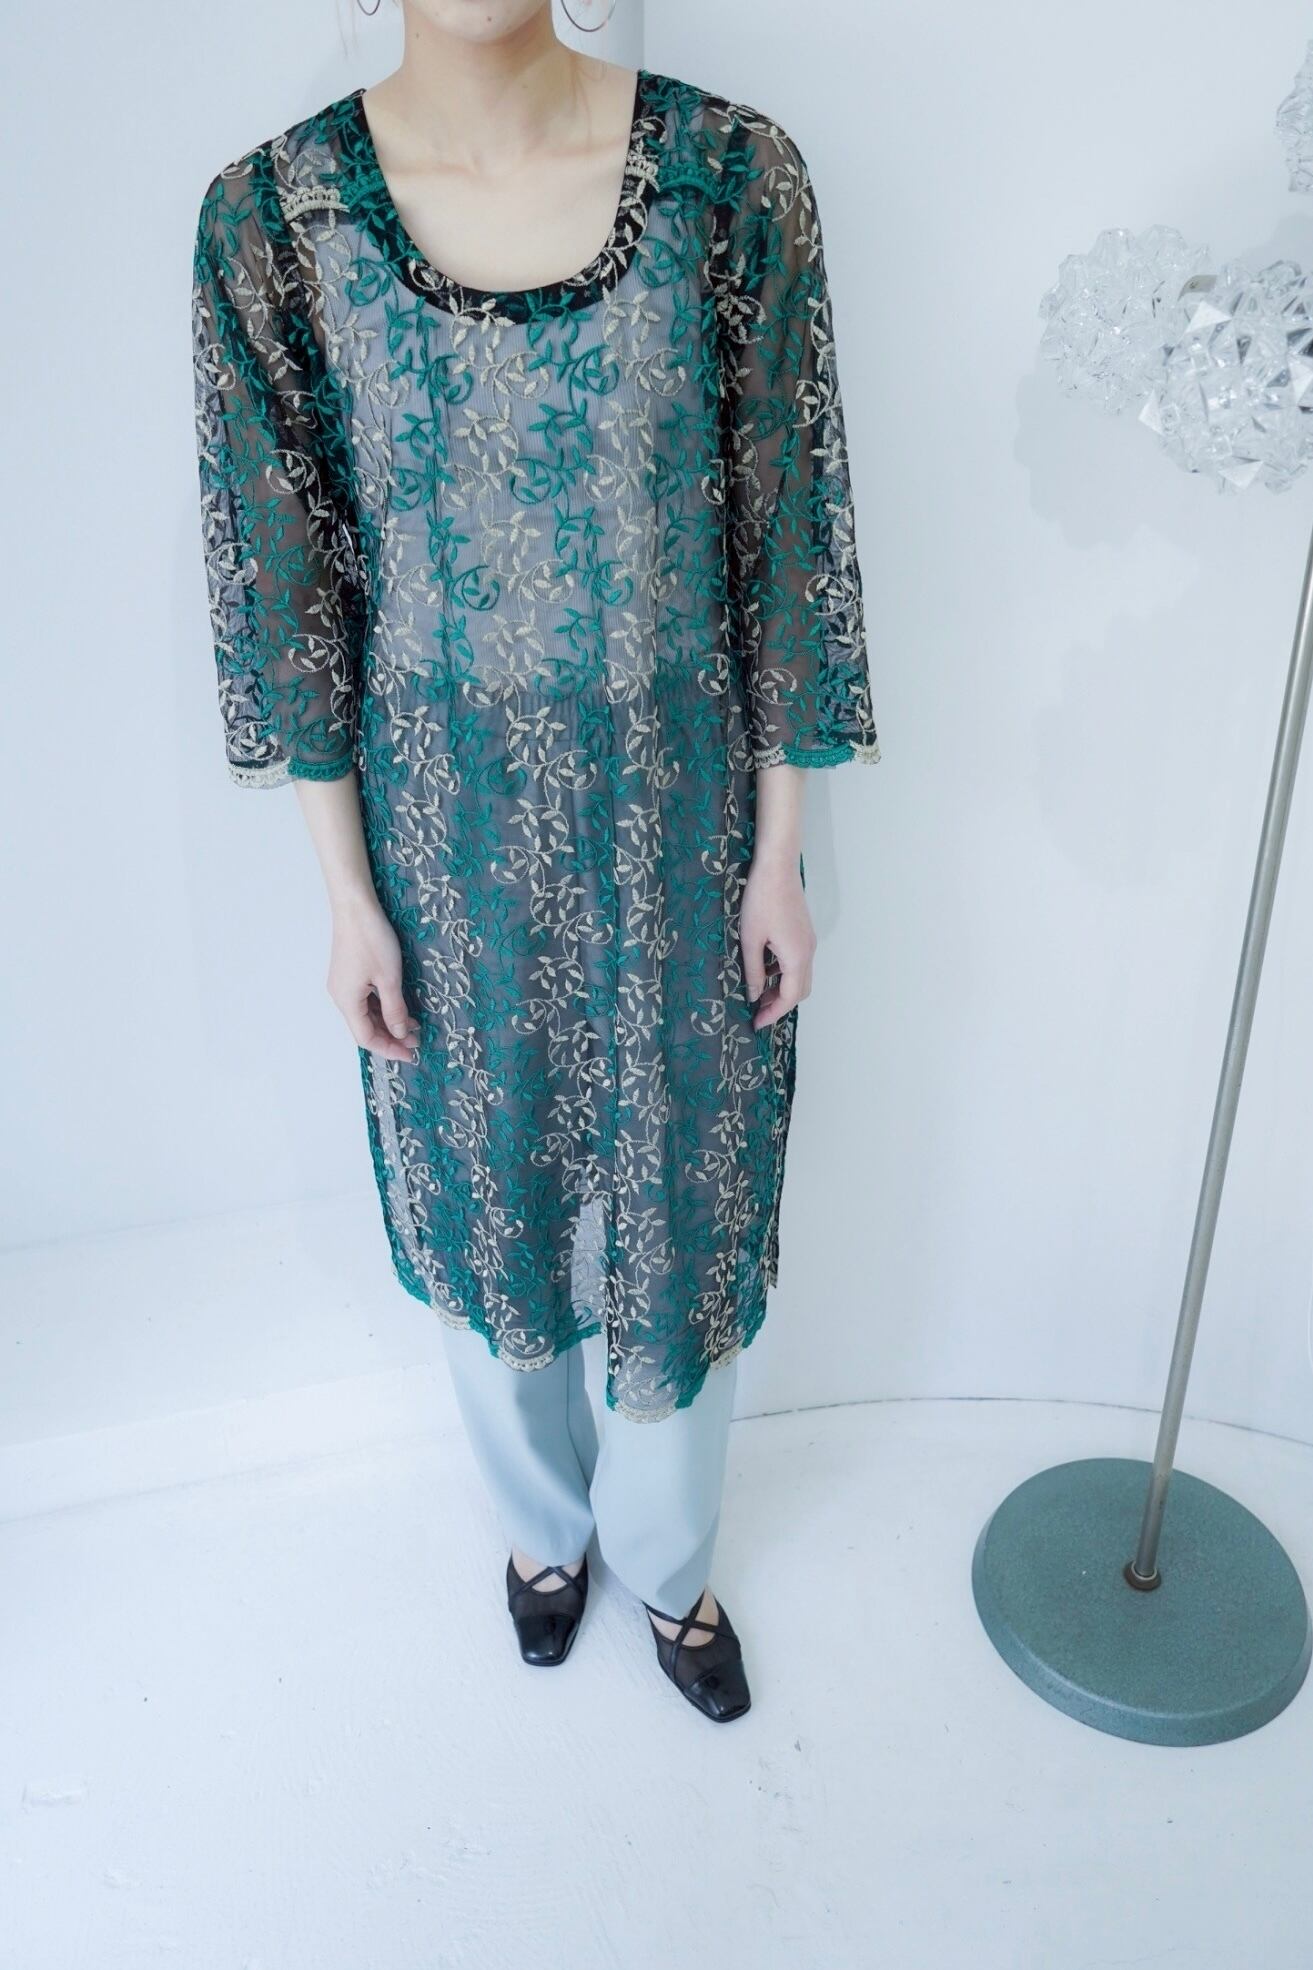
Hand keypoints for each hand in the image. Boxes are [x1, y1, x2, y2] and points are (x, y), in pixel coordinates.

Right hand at [327, 890, 420, 1060]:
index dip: (389, 1049)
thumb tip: (401, 1034)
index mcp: (347, 1001)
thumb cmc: (372, 940)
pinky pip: (365, 999)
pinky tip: (400, 1008)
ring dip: (388, 1022)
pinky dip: (382, 1007)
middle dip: (391, 1037)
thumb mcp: (389, 978)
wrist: (355, 906)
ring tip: (414, 1026)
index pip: (366, 1038)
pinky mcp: (350, 973)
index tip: (412, 1055)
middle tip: (417, 1042)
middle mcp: (341, 996)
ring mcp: (344, 984)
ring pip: (366, 1014)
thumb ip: (395, 1010)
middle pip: (365, 1027)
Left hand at [740, 850, 815, 1028]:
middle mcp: (808, 951)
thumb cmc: (761, 899)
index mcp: (796, 957)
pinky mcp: (804, 932)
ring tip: (758, 992)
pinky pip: (798, 962)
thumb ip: (754, 971)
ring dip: (782, 988)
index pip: (789, 998)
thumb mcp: (750, 939)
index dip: (772, 1014)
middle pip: (799, 991)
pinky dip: (784, 973)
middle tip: (757, 1011)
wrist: (777, 866)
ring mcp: (808, 941)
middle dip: (779, 1004)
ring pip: (800, 976)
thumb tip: (754, 995)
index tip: (756, 1023)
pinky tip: (765, 968)